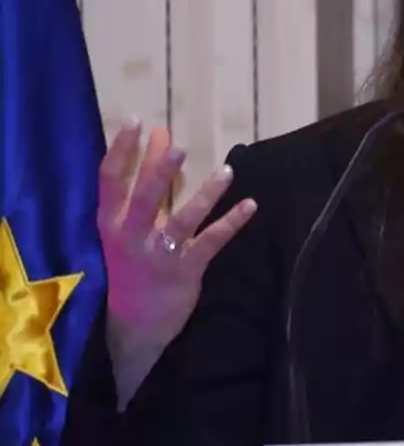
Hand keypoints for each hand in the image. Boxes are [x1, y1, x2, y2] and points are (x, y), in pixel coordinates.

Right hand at [98, 120, 256, 391]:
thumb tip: (160, 132)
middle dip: (160, 174)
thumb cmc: (134, 259)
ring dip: (206, 196)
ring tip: (226, 172)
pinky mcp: (185, 270)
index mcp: (111, 221)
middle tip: (178, 147)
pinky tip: (251, 205)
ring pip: (183, 221)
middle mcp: (131, 237)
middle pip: (144, 200)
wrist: (136, 323)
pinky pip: (211, 241)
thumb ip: (147, 175)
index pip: (109, 181)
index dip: (120, 150)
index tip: (135, 122)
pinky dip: (232, 223)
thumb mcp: (132, 221)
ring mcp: (159, 254)